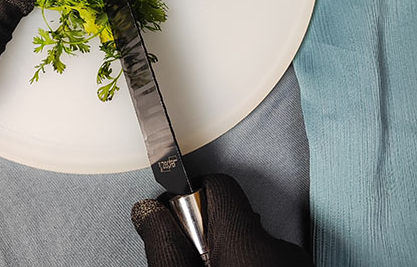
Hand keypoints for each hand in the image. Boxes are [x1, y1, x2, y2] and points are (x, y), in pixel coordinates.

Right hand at [132, 174, 312, 265]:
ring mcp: (297, 266)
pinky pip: (267, 258)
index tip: (176, 220)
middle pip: (233, 214)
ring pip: (250, 240)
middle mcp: (283, 249)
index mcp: (250, 243)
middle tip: (193, 264)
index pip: (219, 186)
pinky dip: (248, 264)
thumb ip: (164, 243)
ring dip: (229, 252)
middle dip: (208, 231)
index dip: (190, 196)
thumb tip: (148, 208)